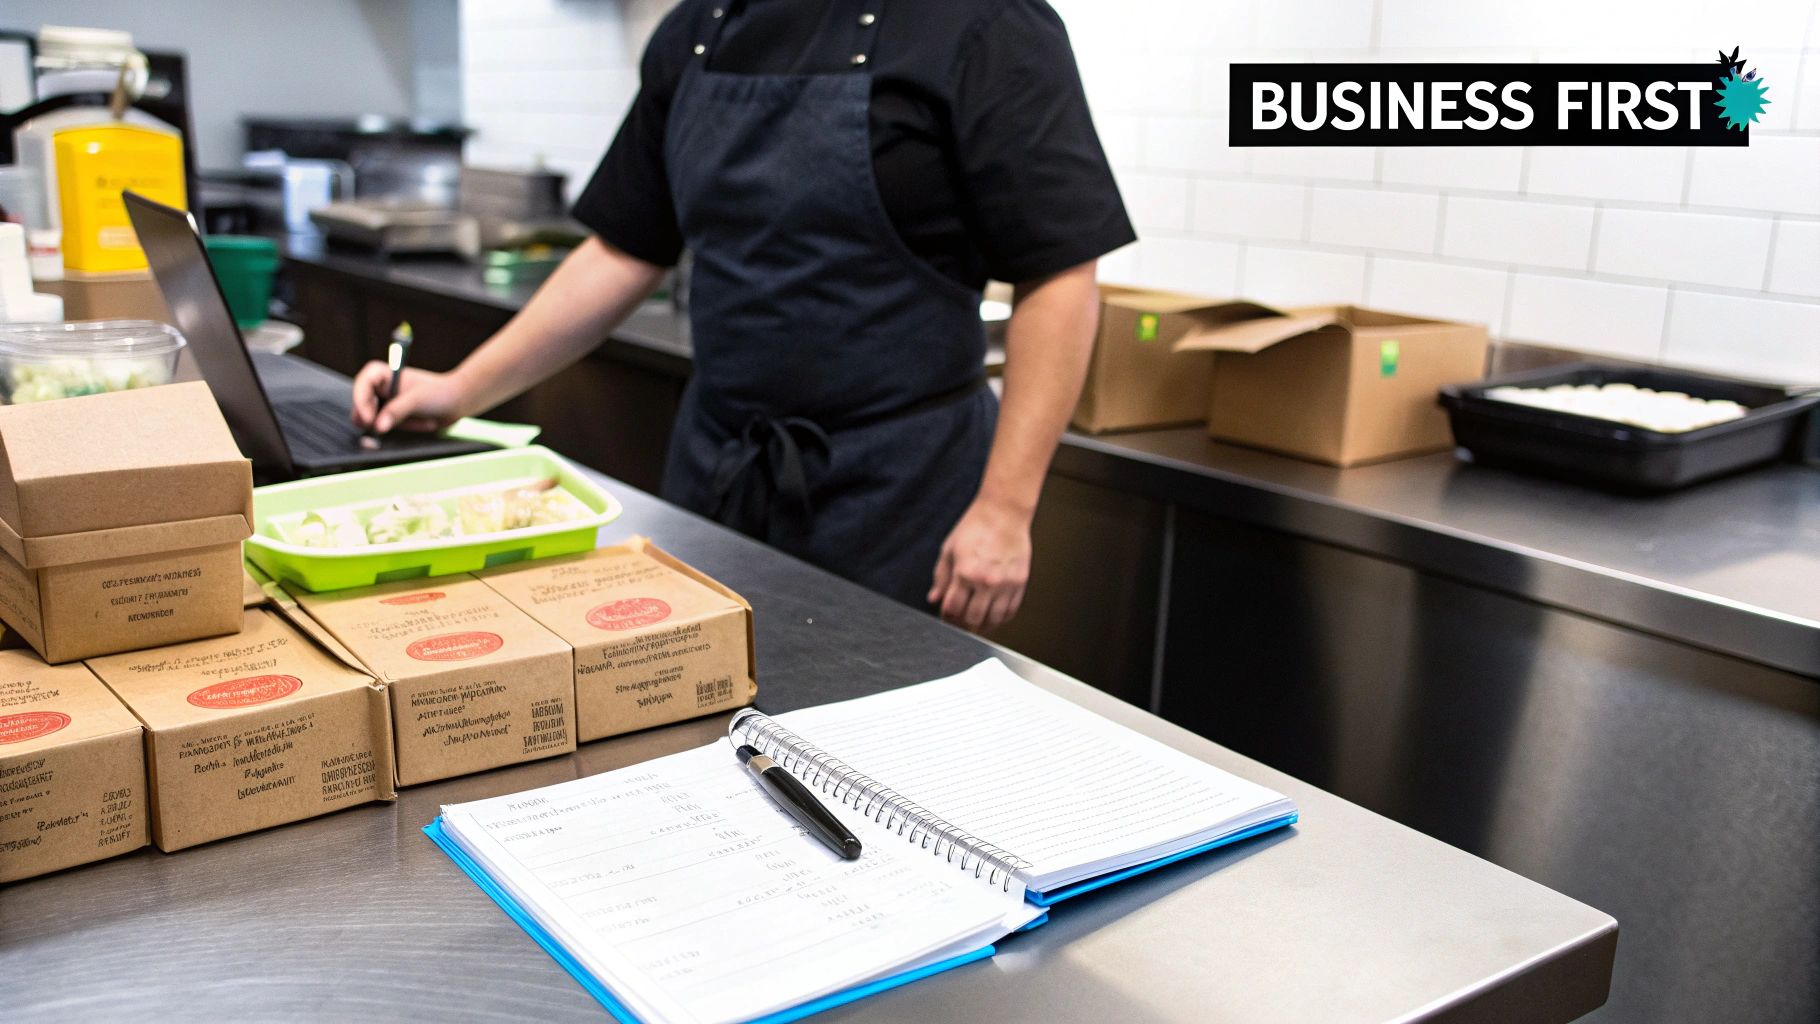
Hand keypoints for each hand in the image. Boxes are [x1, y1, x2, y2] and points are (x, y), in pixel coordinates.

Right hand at [351, 364, 470, 433]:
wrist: (460, 402)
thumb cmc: (440, 392)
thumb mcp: (417, 400)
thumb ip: (396, 411)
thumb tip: (377, 426)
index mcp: (385, 375)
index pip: (363, 383)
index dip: (361, 400)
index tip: (369, 418)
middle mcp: (383, 389)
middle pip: (362, 405)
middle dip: (375, 418)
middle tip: (387, 426)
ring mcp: (388, 405)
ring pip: (374, 422)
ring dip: (396, 426)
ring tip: (420, 420)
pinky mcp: (395, 418)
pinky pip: (390, 430)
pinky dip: (405, 430)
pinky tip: (425, 424)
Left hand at [927, 497, 1032, 632]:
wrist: (1004, 513)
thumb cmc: (976, 527)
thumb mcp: (949, 550)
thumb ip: (940, 577)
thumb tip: (934, 598)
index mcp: (965, 572)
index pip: (952, 609)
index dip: (946, 617)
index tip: (946, 616)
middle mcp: (986, 582)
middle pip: (972, 619)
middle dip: (962, 624)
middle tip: (959, 622)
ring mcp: (1005, 584)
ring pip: (993, 619)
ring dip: (982, 625)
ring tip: (975, 623)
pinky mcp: (1020, 583)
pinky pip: (1010, 611)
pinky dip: (1000, 619)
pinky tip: (992, 616)